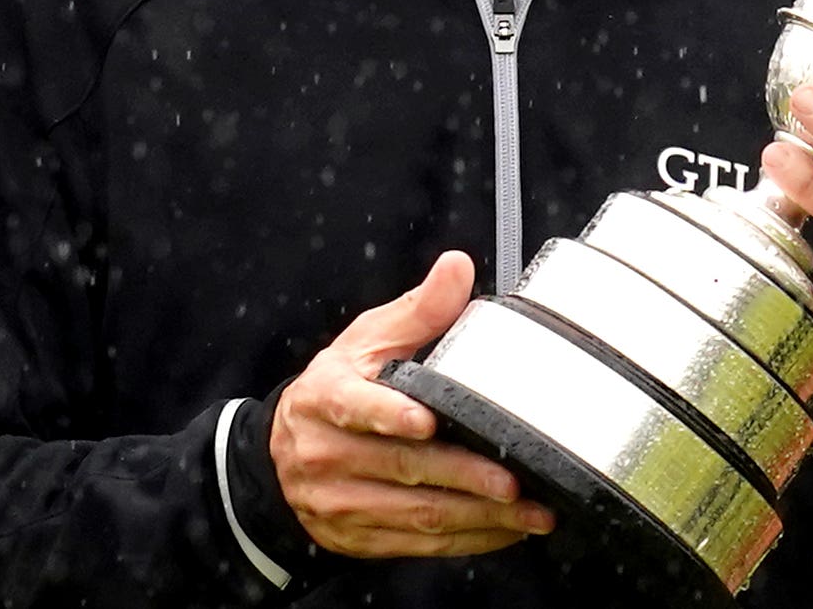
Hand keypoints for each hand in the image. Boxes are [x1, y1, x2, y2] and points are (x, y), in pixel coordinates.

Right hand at [270, 251, 554, 557]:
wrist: (284, 453)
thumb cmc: (335, 389)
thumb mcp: (364, 341)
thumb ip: (416, 310)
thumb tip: (457, 267)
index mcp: (327, 398)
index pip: (355, 406)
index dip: (390, 414)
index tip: (426, 421)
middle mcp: (329, 454)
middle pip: (402, 467)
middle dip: (464, 477)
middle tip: (513, 481)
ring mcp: (342, 502)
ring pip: (416, 515)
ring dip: (478, 517)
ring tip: (528, 512)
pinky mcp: (360, 537)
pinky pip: (419, 545)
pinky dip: (467, 540)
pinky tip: (505, 530)